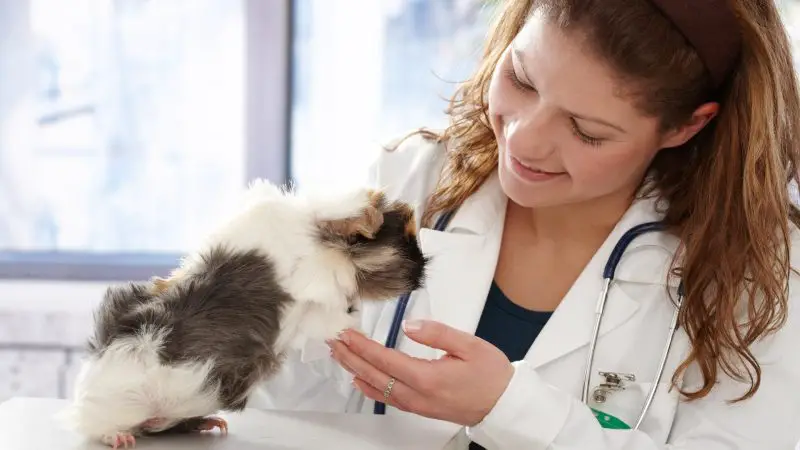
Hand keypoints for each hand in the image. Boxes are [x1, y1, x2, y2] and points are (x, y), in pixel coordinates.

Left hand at [327, 319, 513, 426]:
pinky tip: (359, 380)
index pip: (384, 359)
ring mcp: (417, 404)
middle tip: (332, 340)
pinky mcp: (420, 408)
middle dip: (350, 356)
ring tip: (339, 355)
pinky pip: (388, 399)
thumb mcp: (469, 345)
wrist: (504, 405)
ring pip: (377, 387)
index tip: (345, 333)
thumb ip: (437, 333)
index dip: (361, 346)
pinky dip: (369, 388)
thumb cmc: (491, 374)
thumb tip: (409, 325)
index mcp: (427, 377)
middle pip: (373, 375)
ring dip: (355, 370)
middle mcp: (417, 394)